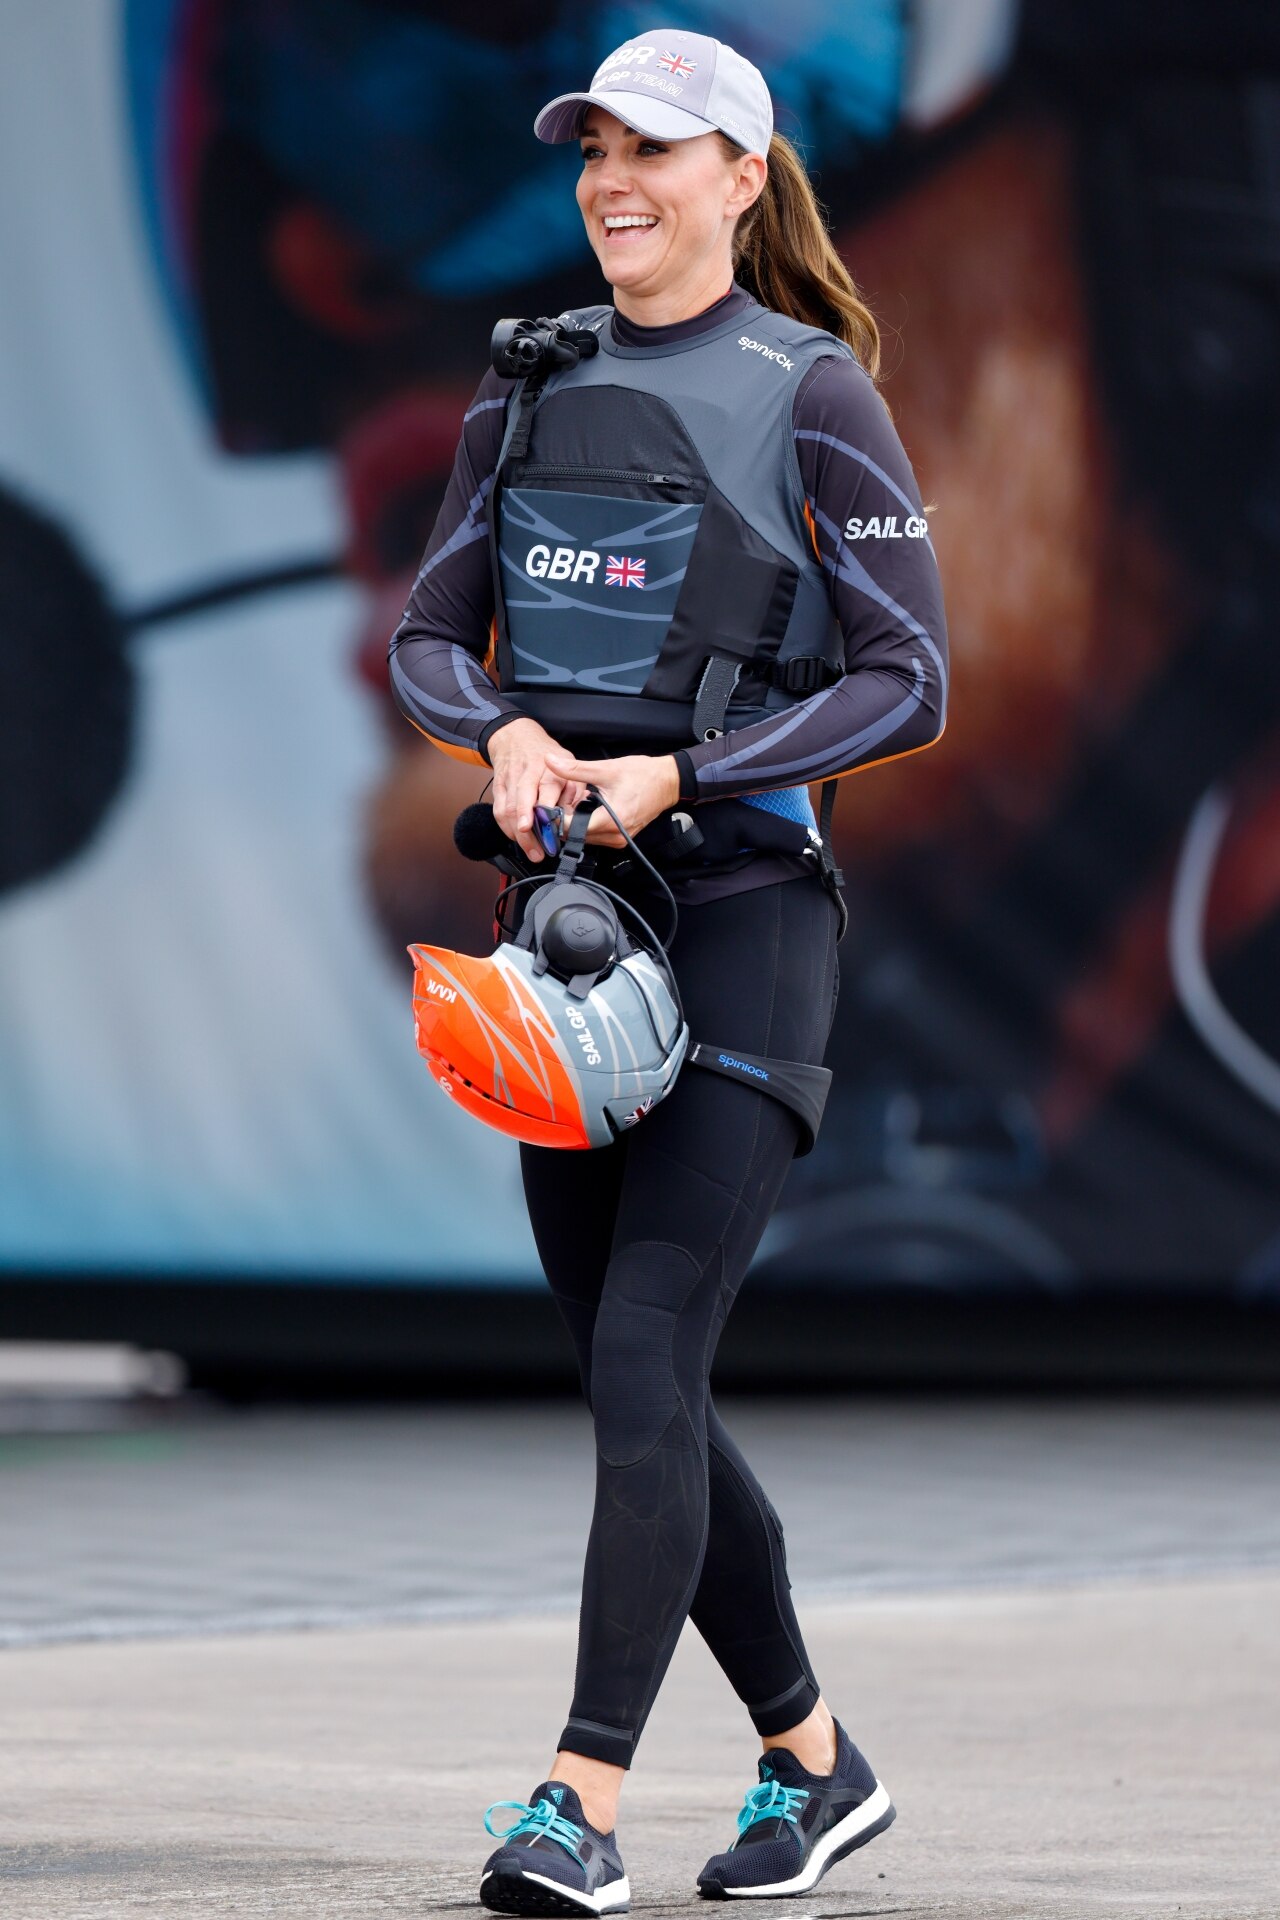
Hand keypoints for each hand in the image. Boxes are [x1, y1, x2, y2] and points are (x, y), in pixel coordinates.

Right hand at [487, 717, 587, 861]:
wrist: (516, 736)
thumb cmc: (546, 754)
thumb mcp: (569, 764)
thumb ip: (574, 789)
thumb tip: (574, 815)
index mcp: (548, 767)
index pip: (547, 791)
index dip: (546, 813)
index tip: (552, 832)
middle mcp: (527, 774)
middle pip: (523, 804)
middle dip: (528, 832)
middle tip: (538, 852)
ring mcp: (510, 781)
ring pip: (508, 811)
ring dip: (517, 836)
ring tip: (530, 851)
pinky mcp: (498, 788)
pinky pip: (499, 811)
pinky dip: (506, 828)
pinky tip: (517, 839)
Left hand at [544, 749, 680, 846]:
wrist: (668, 782)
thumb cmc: (643, 775)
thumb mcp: (606, 769)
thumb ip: (575, 769)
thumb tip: (551, 762)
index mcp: (610, 821)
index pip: (570, 829)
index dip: (555, 818)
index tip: (547, 806)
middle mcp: (615, 836)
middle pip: (575, 836)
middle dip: (564, 820)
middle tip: (560, 800)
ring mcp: (619, 839)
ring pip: (584, 837)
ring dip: (575, 823)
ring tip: (575, 802)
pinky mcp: (621, 837)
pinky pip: (596, 835)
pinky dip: (587, 824)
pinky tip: (587, 808)